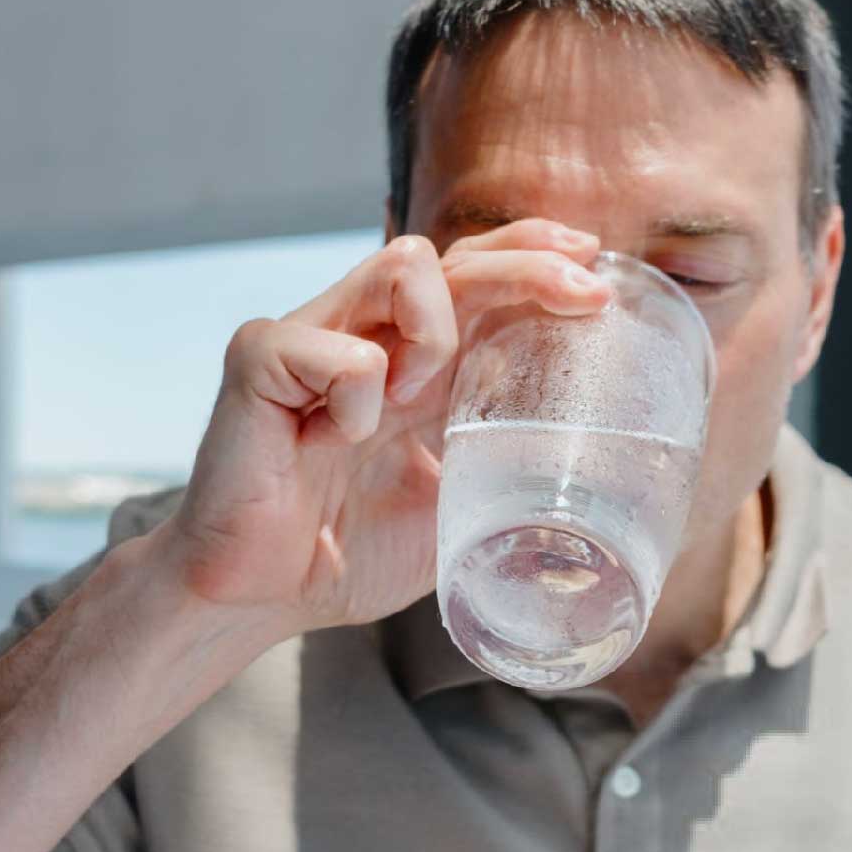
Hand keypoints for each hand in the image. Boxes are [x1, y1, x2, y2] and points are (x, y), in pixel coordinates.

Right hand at [153, 219, 606, 639]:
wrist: (259, 598)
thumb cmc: (346, 552)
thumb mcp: (451, 499)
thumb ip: (497, 454)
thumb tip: (587, 443)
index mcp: (406, 361)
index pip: (471, 272)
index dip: (527, 252)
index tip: (591, 261)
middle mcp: (360, 334)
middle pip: (449, 256)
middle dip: (525, 265)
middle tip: (584, 294)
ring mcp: (307, 338)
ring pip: (398, 266)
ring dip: (438, 330)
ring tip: (420, 398)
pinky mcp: (260, 359)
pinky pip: (338, 351)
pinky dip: (358, 397)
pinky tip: (334, 443)